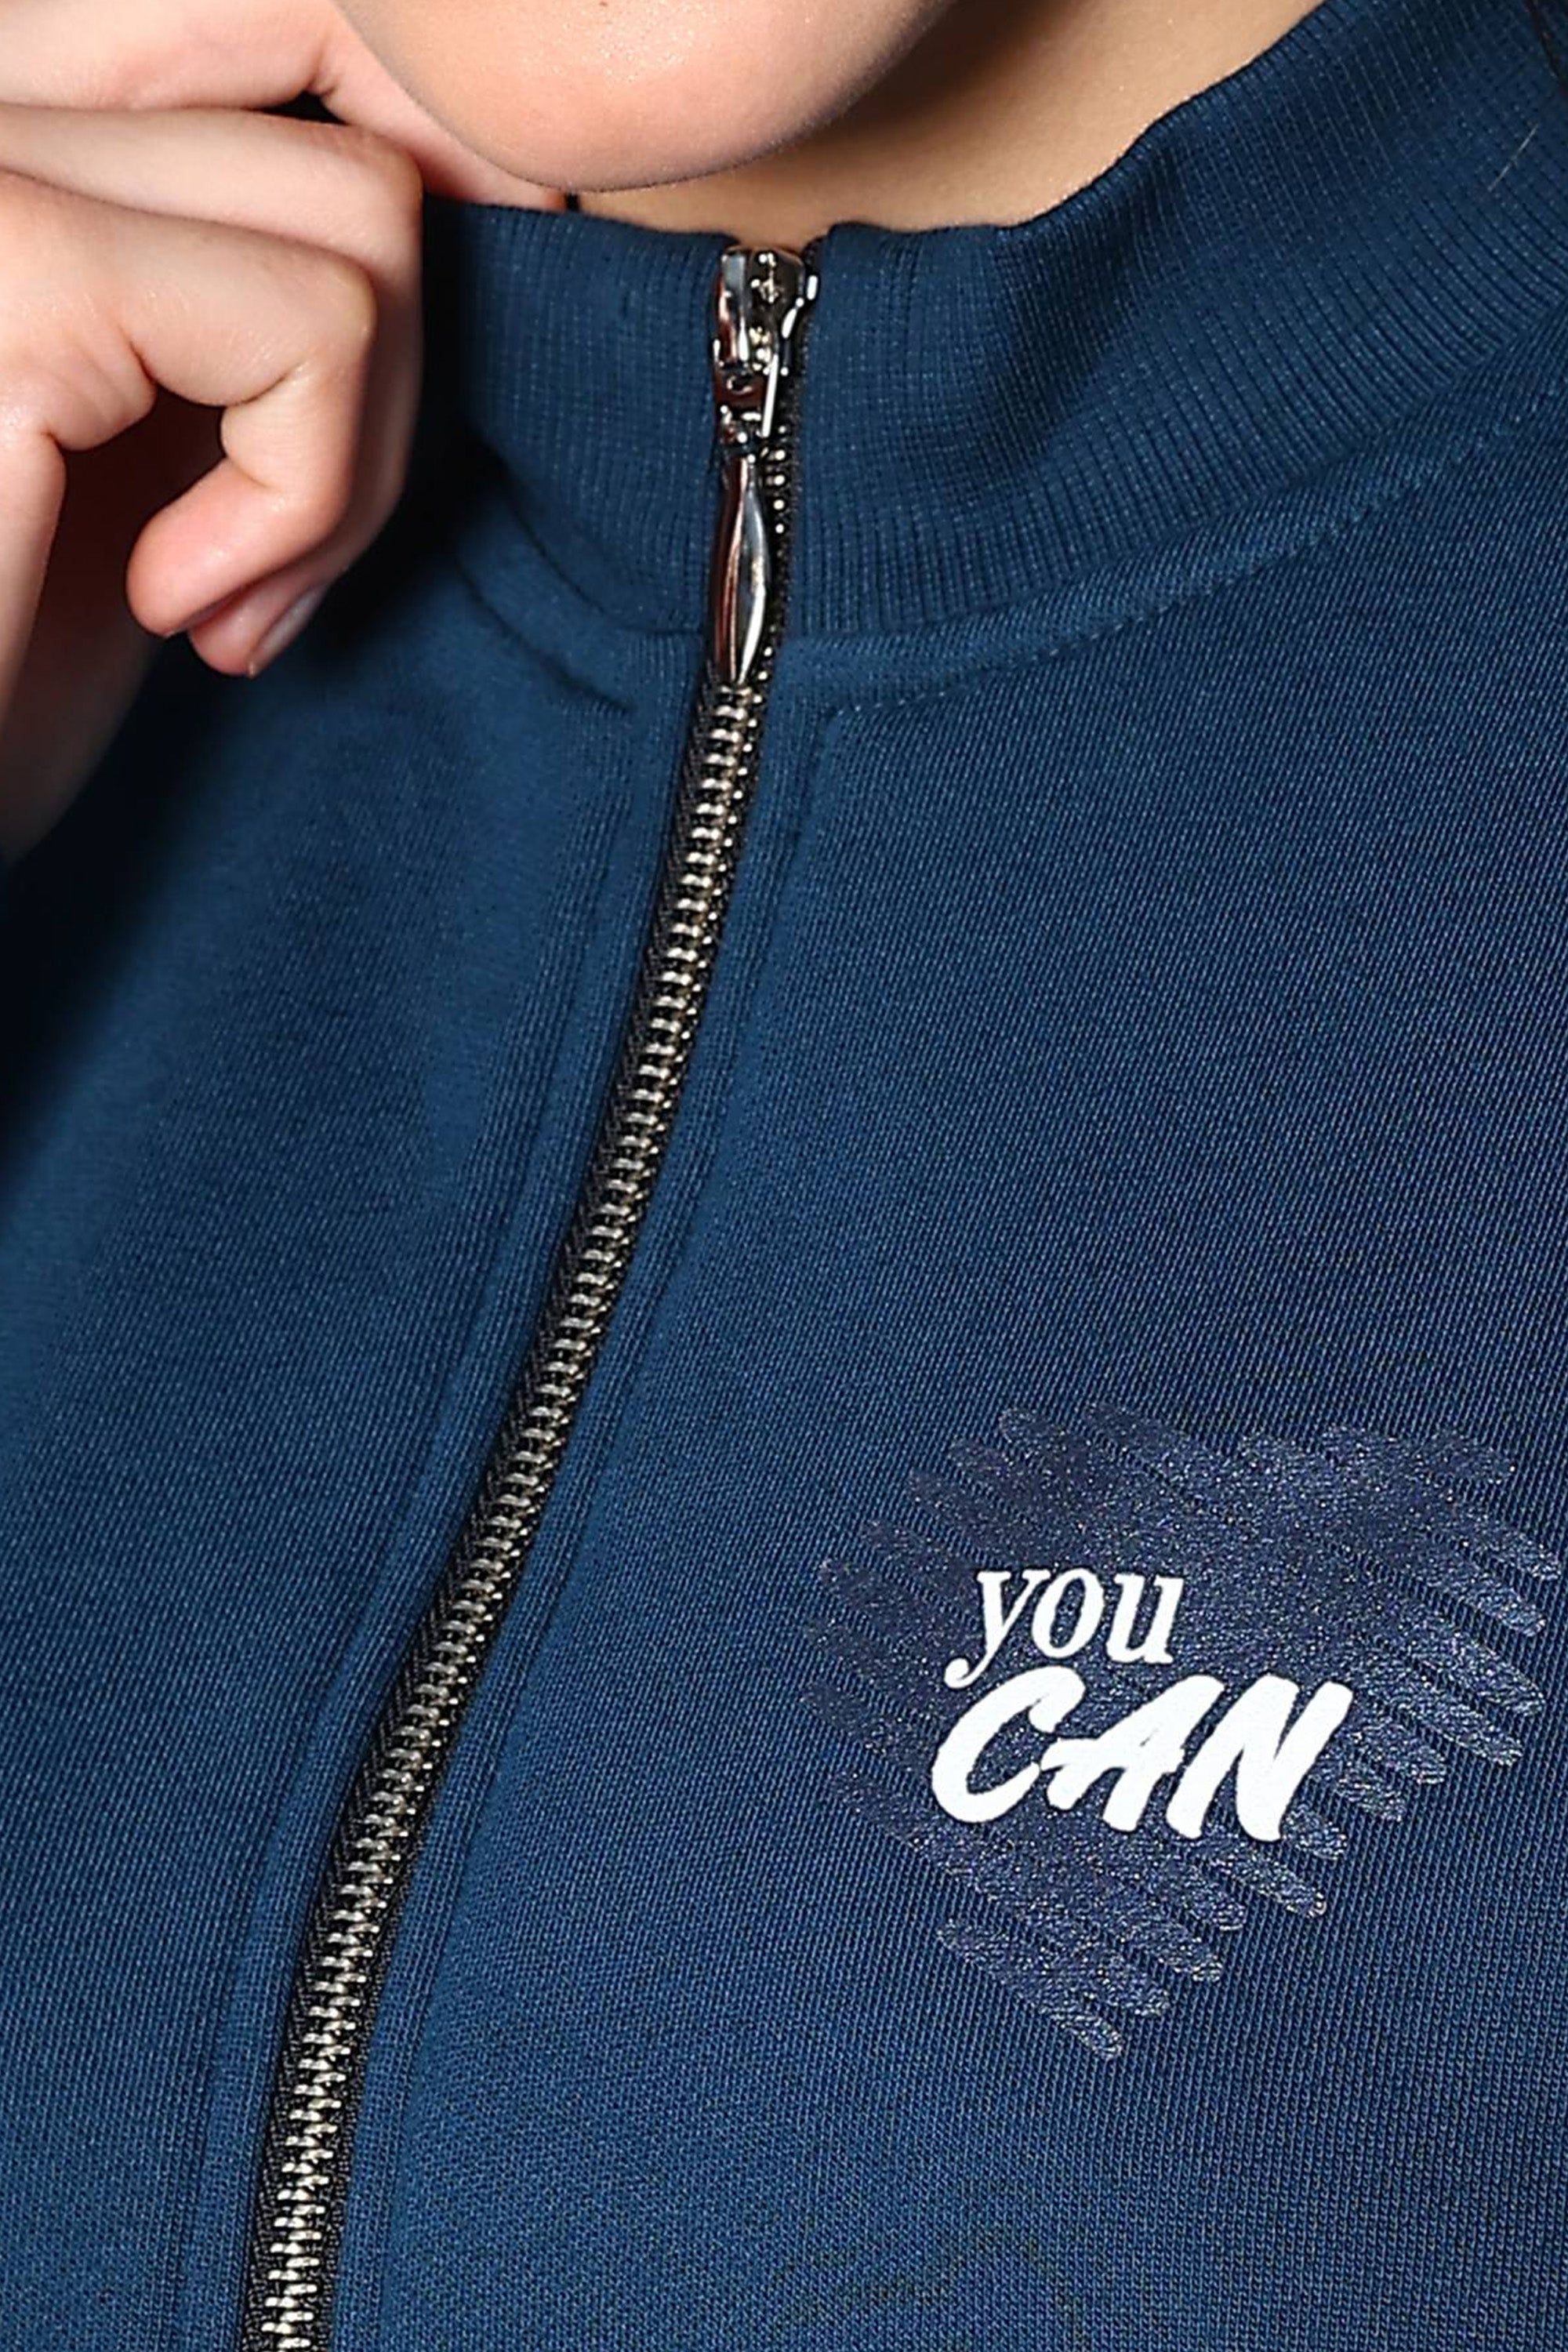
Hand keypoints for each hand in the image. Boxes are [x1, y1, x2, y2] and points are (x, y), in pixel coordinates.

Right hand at [0, 0, 559, 858]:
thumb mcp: (147, 467)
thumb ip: (242, 325)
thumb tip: (460, 219)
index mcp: (18, 137)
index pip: (287, 41)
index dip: (410, 207)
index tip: (362, 431)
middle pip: (348, 111)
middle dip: (389, 375)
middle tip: (291, 564)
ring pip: (366, 213)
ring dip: (349, 466)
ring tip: (227, 604)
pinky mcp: (19, 268)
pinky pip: (314, 324)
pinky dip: (305, 501)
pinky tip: (177, 609)